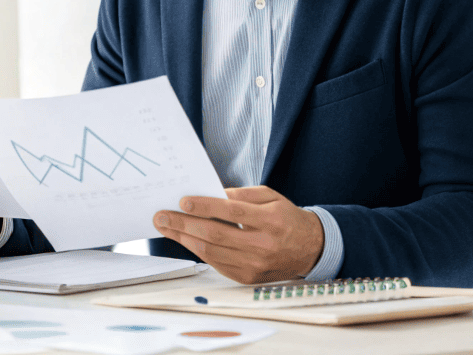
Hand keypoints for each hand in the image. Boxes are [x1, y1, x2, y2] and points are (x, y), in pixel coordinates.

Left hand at [153, 185, 323, 283]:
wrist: (310, 249)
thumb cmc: (286, 218)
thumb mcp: (271, 197)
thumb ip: (242, 195)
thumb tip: (211, 195)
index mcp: (271, 220)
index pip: (232, 212)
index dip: (205, 206)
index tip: (182, 201)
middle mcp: (263, 245)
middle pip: (216, 234)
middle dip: (183, 224)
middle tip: (161, 216)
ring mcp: (255, 264)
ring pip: (211, 251)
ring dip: (184, 238)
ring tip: (166, 227)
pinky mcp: (248, 277)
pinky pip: (216, 263)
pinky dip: (198, 250)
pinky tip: (185, 239)